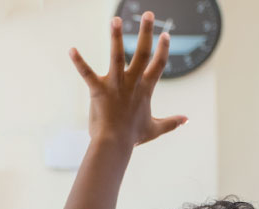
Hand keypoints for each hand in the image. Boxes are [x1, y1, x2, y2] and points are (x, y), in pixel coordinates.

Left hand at [70, 12, 186, 147]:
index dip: (163, 48)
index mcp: (146, 88)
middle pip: (143, 52)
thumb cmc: (132, 137)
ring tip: (115, 20)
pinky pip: (87, 73)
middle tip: (148, 14)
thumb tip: (187, 119)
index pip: (158, 63)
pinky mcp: (98, 90)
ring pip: (117, 56)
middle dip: (146, 31)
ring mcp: (115, 85)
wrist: (114, 144)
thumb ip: (171, 122)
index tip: (165, 34)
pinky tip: (71, 50)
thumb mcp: (155, 129)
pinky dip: (79, 62)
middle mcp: (132, 82)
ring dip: (116, 37)